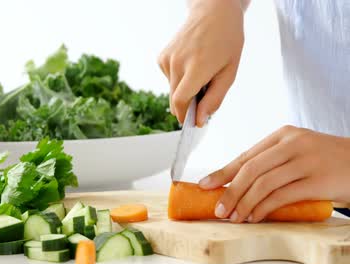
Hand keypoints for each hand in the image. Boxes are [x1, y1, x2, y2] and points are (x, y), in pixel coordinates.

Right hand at [157, 0, 245, 126]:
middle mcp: (177, 63)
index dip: (184, 116)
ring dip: (184, 90)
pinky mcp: (161, 57)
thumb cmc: (226, 40)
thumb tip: (200, 119)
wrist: (213, 12)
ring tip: (200, 73)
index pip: (180, 101)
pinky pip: (168, 79)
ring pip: (172, 89)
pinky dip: (178, 79)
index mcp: (196, 67)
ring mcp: (167, 59)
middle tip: (204, 95)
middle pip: (175, 99)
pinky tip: (190, 65)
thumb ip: (214, 98)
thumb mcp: (229, 72)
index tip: (191, 124)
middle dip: (187, 105)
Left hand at [199, 125, 349, 222]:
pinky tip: (254, 217)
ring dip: (244, 204)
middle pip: (250, 170)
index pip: (245, 156)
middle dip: (229, 192)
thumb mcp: (299, 154)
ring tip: (234, 218)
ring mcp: (306, 161)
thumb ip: (272, 164)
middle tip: (218, 210)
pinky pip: (281, 196)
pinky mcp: (317, 180)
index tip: (205, 186)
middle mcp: (293, 144)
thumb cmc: (329, 163)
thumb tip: (236, 186)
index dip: (222, 173)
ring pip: (263, 184)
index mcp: (283, 135)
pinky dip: (263, 209)